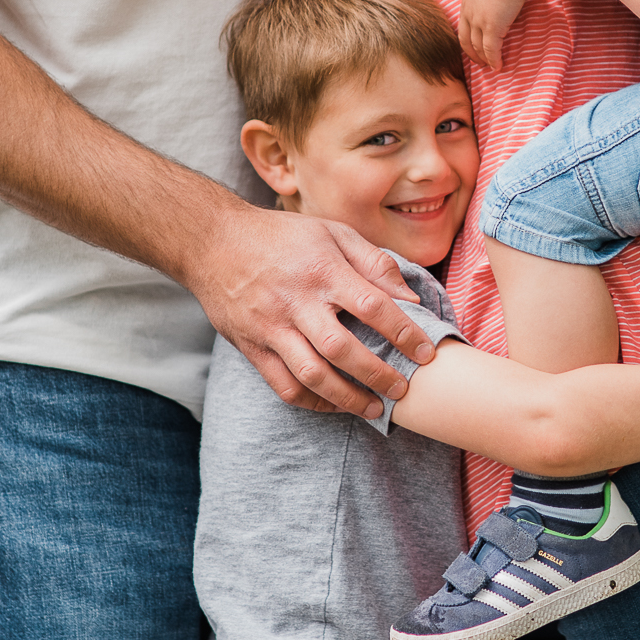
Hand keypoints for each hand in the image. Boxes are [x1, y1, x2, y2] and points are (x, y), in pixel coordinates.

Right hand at [192, 201, 435, 419]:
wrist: (213, 242)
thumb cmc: (281, 235)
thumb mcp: (332, 232)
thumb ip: (374, 263)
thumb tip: (411, 298)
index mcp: (322, 270)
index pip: (373, 306)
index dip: (405, 333)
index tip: (426, 352)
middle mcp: (296, 302)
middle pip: (343, 349)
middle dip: (379, 374)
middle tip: (403, 388)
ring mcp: (271, 328)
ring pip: (312, 375)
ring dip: (348, 398)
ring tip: (374, 407)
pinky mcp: (252, 347)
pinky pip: (284, 385)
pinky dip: (312, 402)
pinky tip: (334, 404)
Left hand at [459, 0, 528, 71]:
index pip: (463, 23)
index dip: (467, 36)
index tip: (472, 44)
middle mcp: (469, 12)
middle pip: (466, 39)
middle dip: (471, 52)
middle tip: (478, 62)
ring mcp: (479, 21)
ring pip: (477, 47)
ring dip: (483, 59)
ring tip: (489, 67)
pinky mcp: (492, 28)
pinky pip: (491, 50)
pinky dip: (494, 60)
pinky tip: (498, 67)